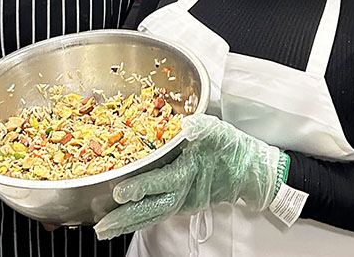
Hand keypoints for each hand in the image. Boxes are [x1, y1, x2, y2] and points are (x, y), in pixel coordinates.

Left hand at [94, 114, 281, 239]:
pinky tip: (127, 219)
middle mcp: (186, 192)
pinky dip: (141, 218)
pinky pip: (159, 212)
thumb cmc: (233, 150)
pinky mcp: (184, 202)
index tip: (120, 192)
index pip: (162, 182)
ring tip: (106, 228)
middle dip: (125, 219)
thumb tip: (187, 124)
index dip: (141, 187)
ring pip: (153, 215)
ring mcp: (185, 201)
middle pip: (152, 209)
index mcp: (191, 172)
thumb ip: (202, 127)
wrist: (250, 171)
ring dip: (129, 223)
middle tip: (102, 227)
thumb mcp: (219, 132)